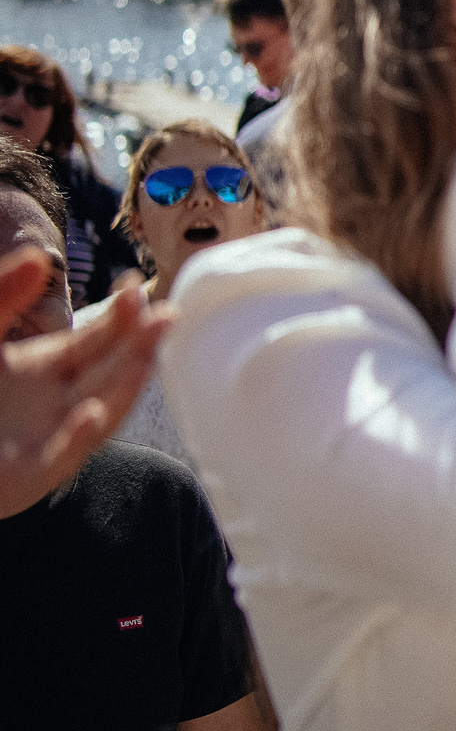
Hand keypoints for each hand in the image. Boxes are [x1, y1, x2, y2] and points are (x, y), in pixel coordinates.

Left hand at [1, 261, 170, 517]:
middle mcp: (63, 400)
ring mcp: (53, 437)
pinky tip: (90, 413)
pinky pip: (63, 456)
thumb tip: (40, 255)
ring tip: (144, 356)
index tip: (134, 286)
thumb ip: (4, 296)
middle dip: (140, 344)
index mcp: (52, 366)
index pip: (100, 338)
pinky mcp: (31, 475)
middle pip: (113, 369)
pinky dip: (79, 437)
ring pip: (104, 409)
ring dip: (127, 385)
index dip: (122, 315)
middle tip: (164, 315)